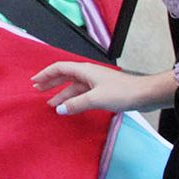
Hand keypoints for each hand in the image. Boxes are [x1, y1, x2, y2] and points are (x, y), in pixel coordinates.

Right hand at [30, 62, 178, 115]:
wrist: (144, 94)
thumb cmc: (121, 92)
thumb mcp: (96, 99)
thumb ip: (76, 104)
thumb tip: (59, 109)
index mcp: (84, 70)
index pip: (59, 68)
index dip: (45, 74)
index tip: (34, 82)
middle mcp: (88, 74)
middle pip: (64, 76)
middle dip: (51, 83)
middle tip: (38, 90)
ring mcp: (95, 83)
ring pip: (73, 87)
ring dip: (61, 94)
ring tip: (51, 104)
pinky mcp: (101, 91)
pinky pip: (81, 93)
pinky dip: (73, 99)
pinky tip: (70, 107)